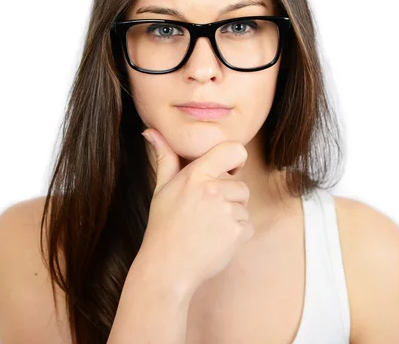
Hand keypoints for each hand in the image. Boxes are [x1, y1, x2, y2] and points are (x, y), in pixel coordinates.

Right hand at [138, 127, 253, 295]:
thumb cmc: (164, 226)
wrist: (168, 267)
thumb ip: (164, 157)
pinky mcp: (237, 232)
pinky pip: (247, 226)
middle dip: (229, 198)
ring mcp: (227, 211)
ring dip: (232, 216)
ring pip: (243, 206)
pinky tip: (216, 240)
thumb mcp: (162, 188)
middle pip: (240, 185)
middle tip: (205, 213)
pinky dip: (236, 234)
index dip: (235, 159)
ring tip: (208, 228)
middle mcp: (213, 189)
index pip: (232, 150)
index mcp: (196, 175)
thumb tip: (151, 131)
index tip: (228, 170)